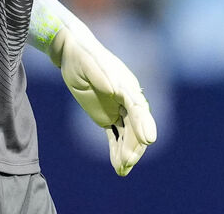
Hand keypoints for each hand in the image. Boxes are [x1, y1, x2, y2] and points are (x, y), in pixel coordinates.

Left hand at [51, 26, 157, 175]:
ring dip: (127, 152)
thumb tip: (114, 88)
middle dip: (134, 144)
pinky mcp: (108, 115)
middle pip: (136, 125)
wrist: (74, 53)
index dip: (144, 123)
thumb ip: (100, 75)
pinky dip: (117, 150)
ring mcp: (119, 108)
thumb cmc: (83, 56)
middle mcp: (127, 98)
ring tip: (122, 170)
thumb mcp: (88, 63)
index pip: (138, 106)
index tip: (149, 140)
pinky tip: (118, 166)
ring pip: (128, 133)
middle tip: (127, 162)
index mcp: (125, 84)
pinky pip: (116, 135)